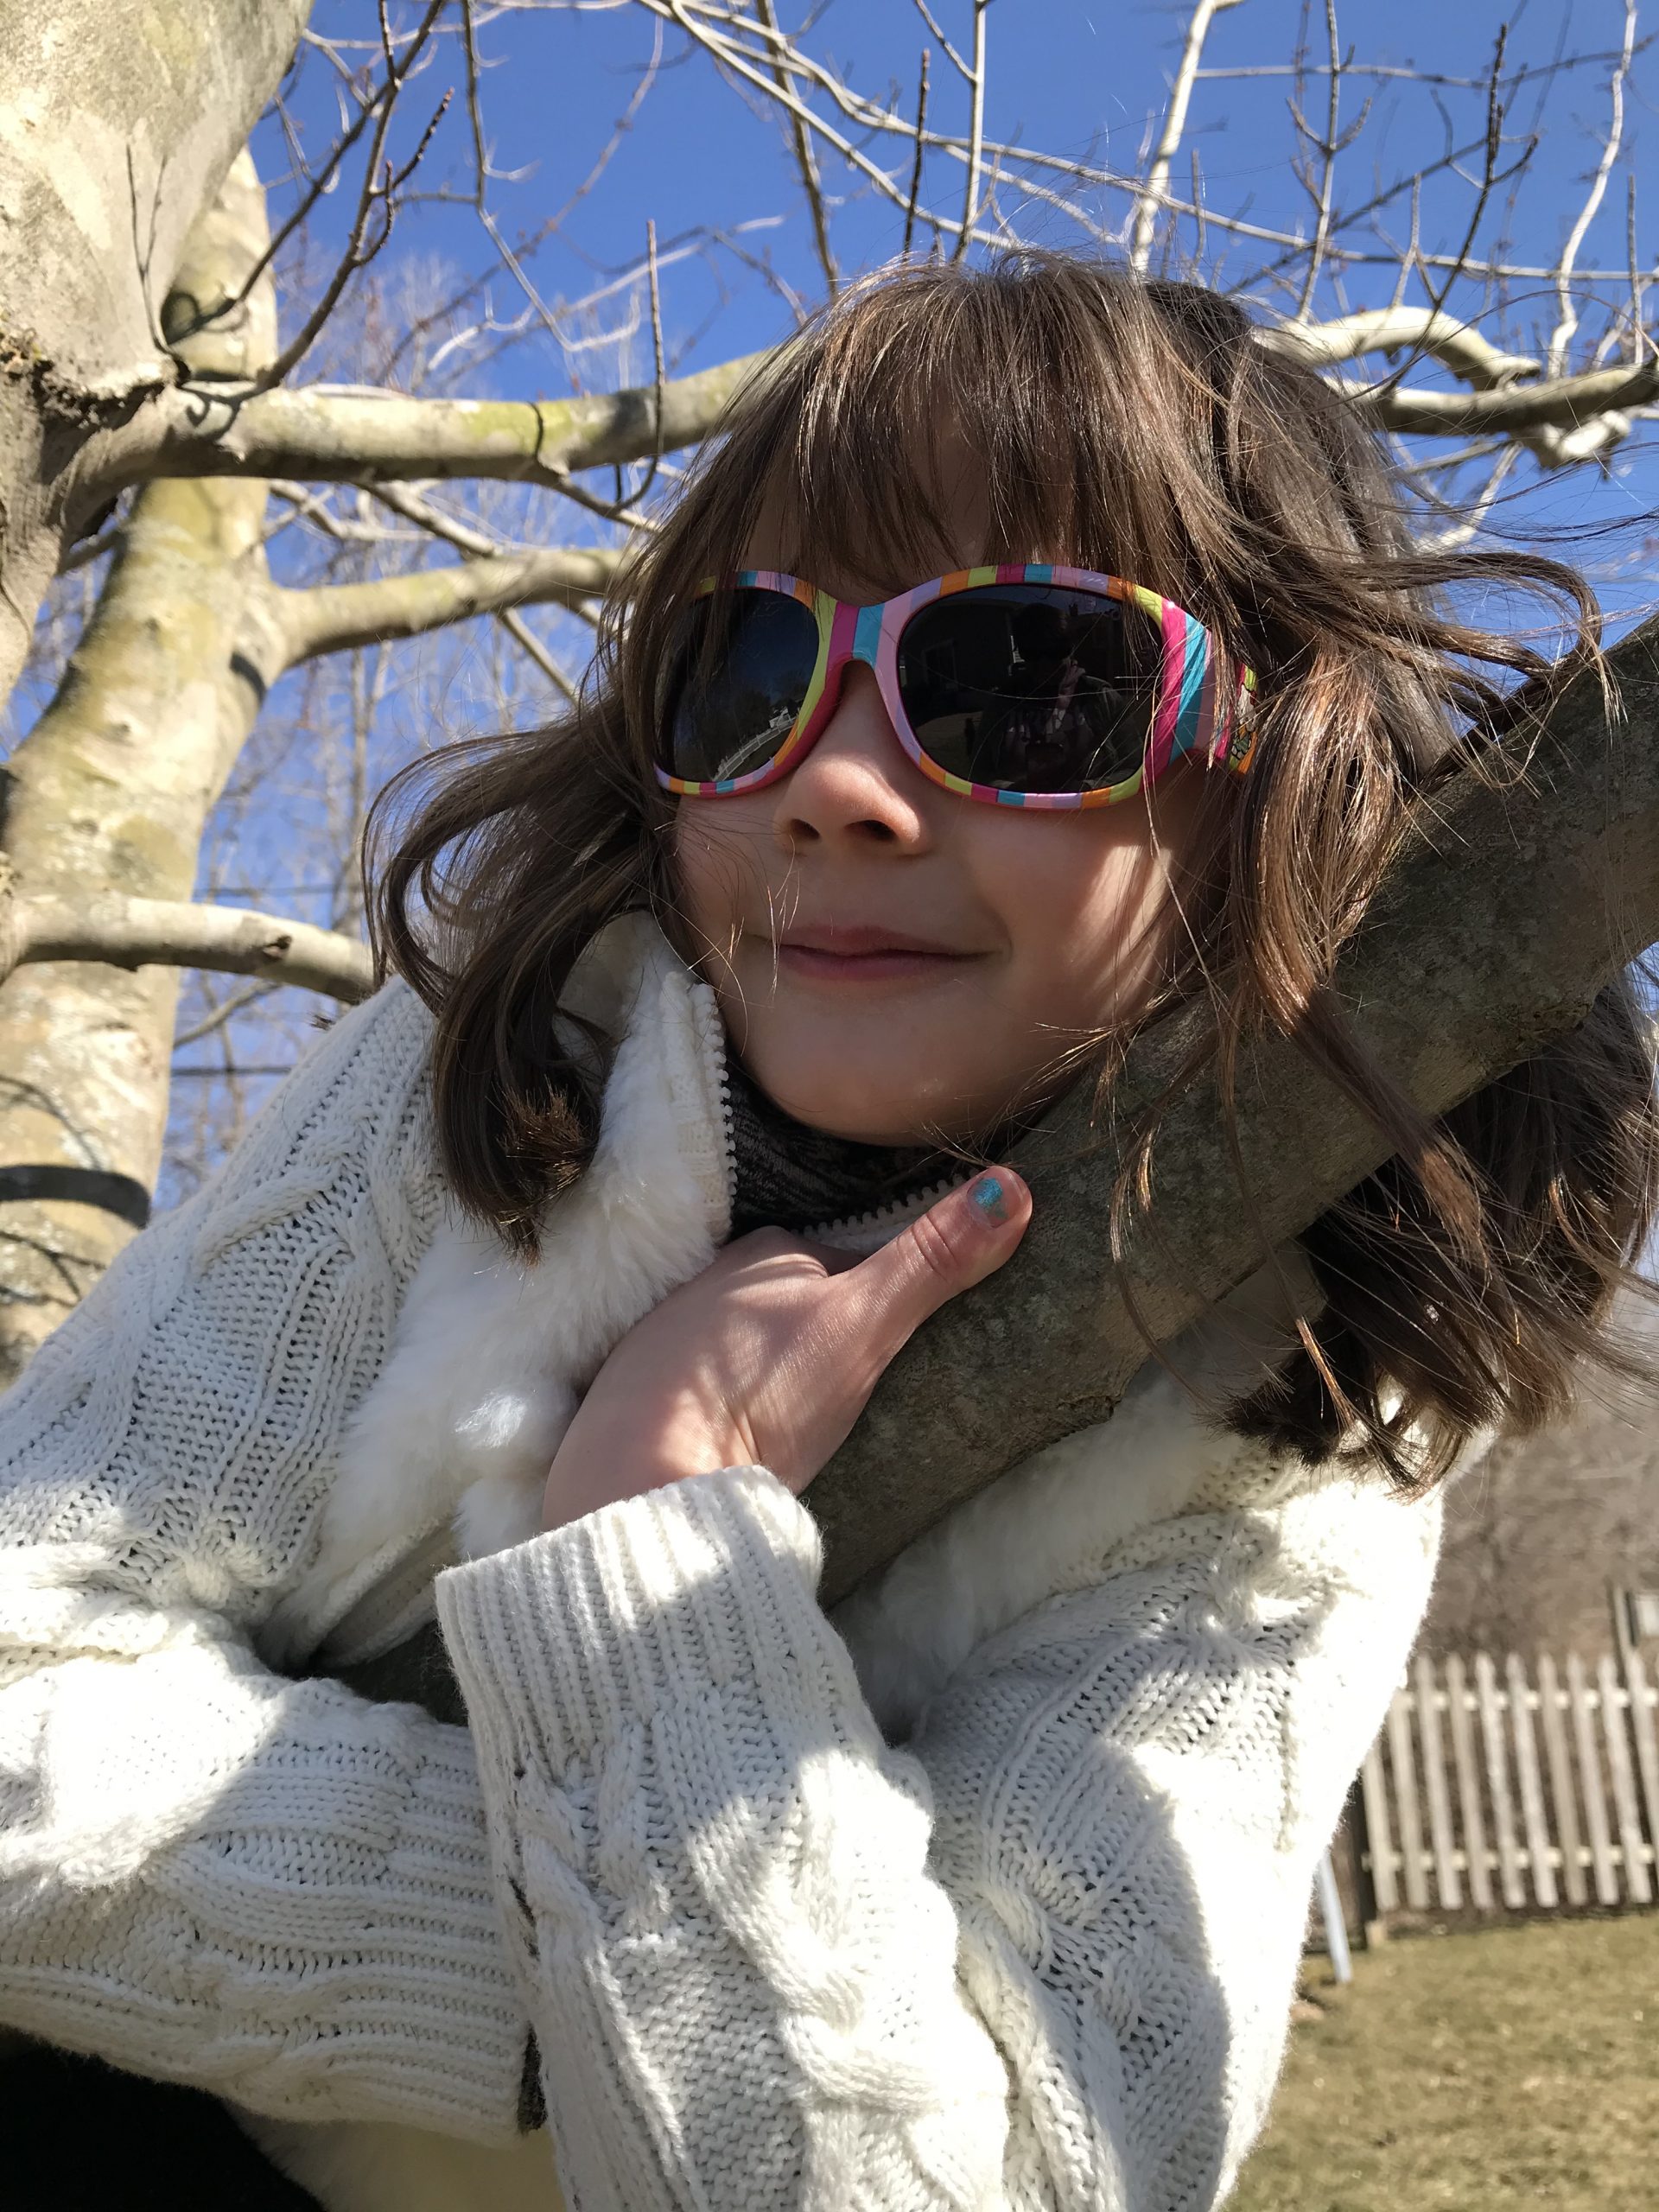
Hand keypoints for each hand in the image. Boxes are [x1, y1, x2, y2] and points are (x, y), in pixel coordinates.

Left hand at [540, 1169, 1031, 1529]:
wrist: (645, 1473)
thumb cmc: (762, 1386)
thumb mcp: (864, 1324)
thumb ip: (932, 1262)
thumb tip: (1012, 1184)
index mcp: (765, 1251)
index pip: (844, 1262)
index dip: (882, 1301)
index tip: (905, 1342)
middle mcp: (708, 1282)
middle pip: (792, 1303)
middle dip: (824, 1335)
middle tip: (860, 1390)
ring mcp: (665, 1340)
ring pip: (744, 1346)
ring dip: (774, 1373)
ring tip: (802, 1422)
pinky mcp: (639, 1400)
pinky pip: (704, 1390)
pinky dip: (728, 1406)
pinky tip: (743, 1441)